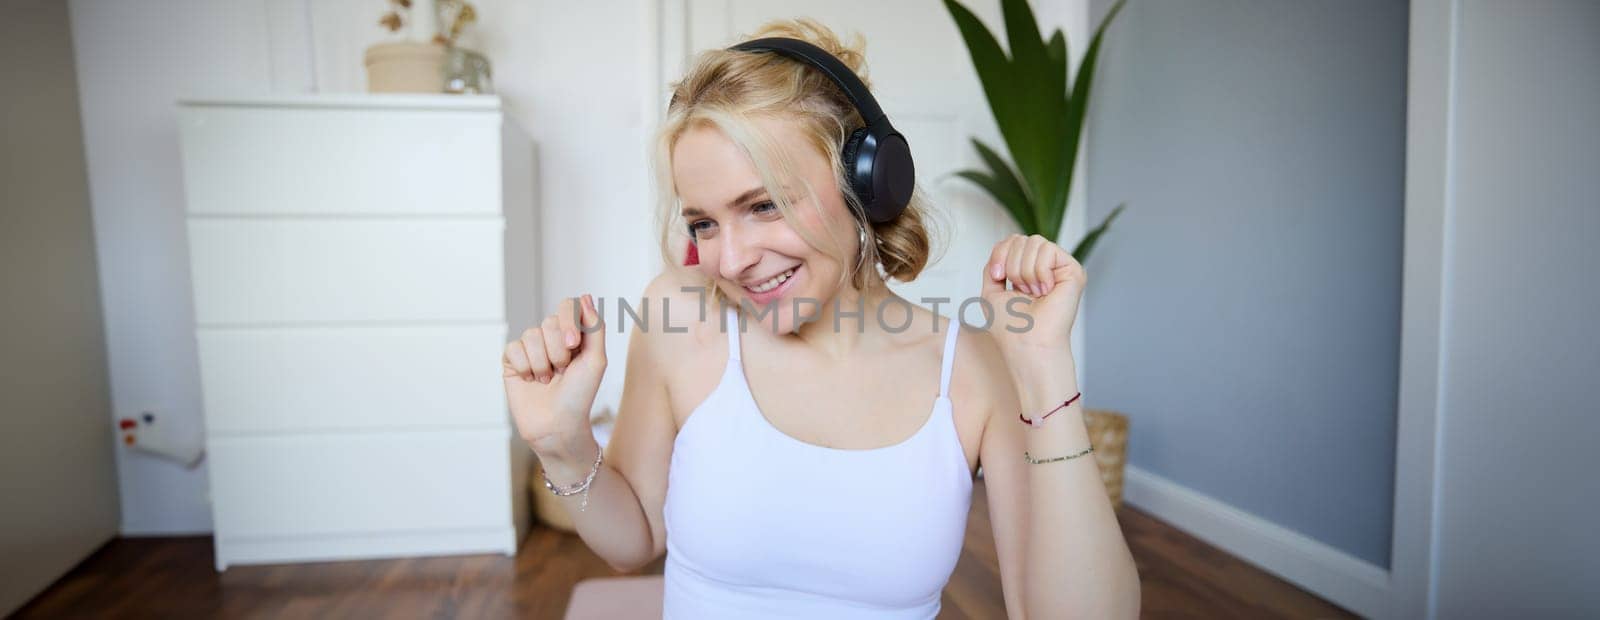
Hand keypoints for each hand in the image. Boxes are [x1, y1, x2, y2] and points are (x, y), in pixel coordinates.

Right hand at [502, 294, 606, 454]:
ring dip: (542, 362)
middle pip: (549, 322)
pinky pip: (514, 348)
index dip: (568, 322)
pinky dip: (525, 367)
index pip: (567, 307)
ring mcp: (531, 349)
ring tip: (547, 379)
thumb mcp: (596, 360)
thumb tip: (584, 296)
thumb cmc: (580, 395)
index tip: (573, 345)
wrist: (558, 425)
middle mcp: (551, 338)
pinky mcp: (512, 360)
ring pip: (530, 335)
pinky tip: (530, 380)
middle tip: (562, 371)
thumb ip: (594, 327)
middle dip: (558, 350)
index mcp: (573, 335)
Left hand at [979, 234, 1086, 362]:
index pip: (1012, 240)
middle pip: (1021, 238)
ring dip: (1025, 271)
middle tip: (1021, 291)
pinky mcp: (1073, 270)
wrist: (1026, 342)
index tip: (998, 276)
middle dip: (1012, 265)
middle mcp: (1045, 268)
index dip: (1000, 254)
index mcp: (1027, 271)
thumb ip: (995, 263)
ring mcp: (1059, 268)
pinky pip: (1048, 249)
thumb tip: (1005, 245)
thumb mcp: (991, 289)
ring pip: (1035, 241)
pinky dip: (1039, 272)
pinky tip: (1045, 290)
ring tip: (1034, 293)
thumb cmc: (1010, 326)